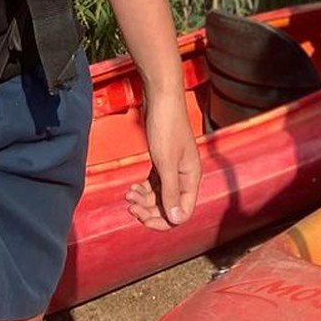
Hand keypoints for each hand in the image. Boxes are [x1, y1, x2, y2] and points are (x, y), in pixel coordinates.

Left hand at [124, 96, 199, 230]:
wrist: (161, 99)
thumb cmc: (166, 127)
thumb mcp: (166, 163)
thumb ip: (170, 193)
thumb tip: (177, 220)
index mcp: (191, 179)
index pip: (182, 213)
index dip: (163, 220)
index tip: (142, 217)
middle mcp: (185, 176)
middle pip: (169, 207)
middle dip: (149, 210)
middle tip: (131, 206)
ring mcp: (174, 169)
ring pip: (160, 196)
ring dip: (144, 200)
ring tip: (129, 195)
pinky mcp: (163, 162)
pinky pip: (155, 184)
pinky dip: (144, 189)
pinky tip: (132, 188)